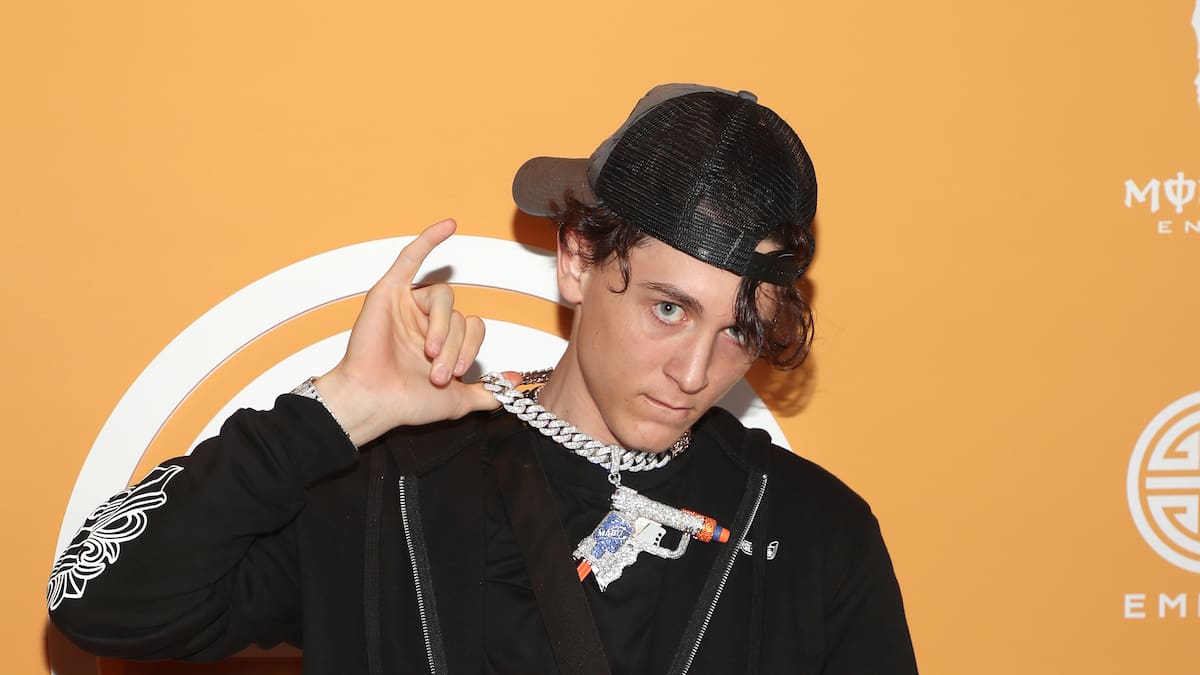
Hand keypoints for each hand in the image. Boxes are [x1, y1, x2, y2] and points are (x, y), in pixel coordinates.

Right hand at [313, 219, 516, 444]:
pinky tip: (449, 226)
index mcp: (442, 341)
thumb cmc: (407, 402)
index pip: (473, 326)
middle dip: (453, 346)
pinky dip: (429, 240)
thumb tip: (515, 382)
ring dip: (441, 327)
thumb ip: (489, 392)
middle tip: (439, 372)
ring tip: (429, 352)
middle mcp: (426, 321)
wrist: (375, 402)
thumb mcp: (459, 402)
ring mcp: (408, 305)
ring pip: (443, 298)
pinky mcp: (389, 292)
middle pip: (459, 315)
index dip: (472, 347)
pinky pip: (411, 257)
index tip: (461, 372)